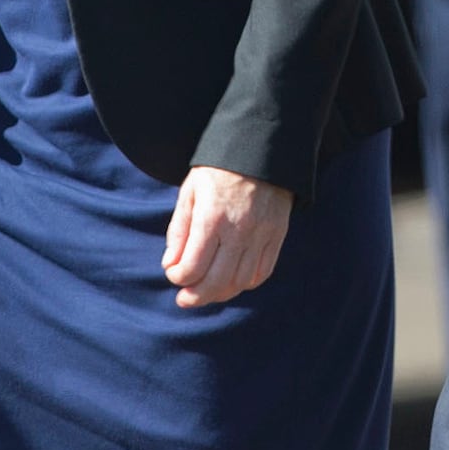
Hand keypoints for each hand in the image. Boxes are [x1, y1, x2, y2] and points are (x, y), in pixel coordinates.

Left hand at [163, 166, 292, 307]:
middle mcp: (238, 230)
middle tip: (185, 299)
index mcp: (212, 218)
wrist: (260, 150)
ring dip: (221, 293)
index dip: (178, 277)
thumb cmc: (218, 171)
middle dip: (196, 296)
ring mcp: (261, 234)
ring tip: (207, 291)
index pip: (193, 266)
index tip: (174, 274)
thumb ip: (179, 230)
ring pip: (240, 281)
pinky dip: (246, 283)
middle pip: (216, 281)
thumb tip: (171, 265)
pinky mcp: (277, 235)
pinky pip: (263, 272)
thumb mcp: (190, 192)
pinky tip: (233, 281)